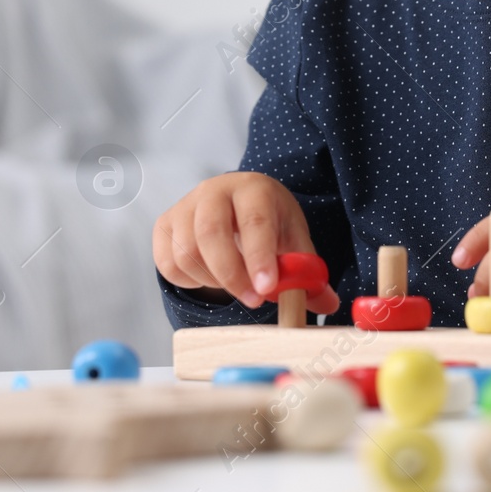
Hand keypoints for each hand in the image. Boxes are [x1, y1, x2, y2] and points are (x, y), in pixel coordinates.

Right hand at [153, 171, 339, 313]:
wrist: (237, 203)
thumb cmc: (267, 221)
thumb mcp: (292, 238)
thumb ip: (307, 270)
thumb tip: (326, 302)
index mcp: (253, 188)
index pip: (254, 220)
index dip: (259, 256)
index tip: (266, 288)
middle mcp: (214, 190)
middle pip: (211, 232)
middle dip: (231, 274)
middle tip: (253, 300)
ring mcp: (185, 205)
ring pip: (187, 252)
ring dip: (213, 280)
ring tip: (234, 281)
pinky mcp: (164, 224)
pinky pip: (168, 264)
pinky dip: (190, 280)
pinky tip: (209, 274)